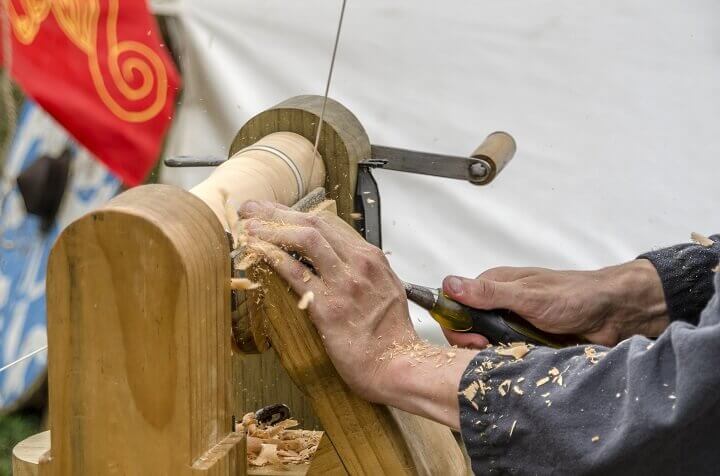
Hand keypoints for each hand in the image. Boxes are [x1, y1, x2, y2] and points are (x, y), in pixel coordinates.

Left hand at [239, 200, 417, 402]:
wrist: (399, 365)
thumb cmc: (391, 337)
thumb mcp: (386, 291)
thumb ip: (363, 274)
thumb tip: (336, 266)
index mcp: (371, 259)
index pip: (330, 222)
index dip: (297, 213)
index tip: (276, 211)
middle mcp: (359, 264)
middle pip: (314, 222)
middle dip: (279, 211)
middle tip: (252, 208)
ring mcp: (344, 283)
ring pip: (305, 238)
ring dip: (272, 228)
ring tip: (249, 226)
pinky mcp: (328, 307)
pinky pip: (295, 273)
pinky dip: (273, 257)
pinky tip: (257, 251)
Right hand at [442, 260, 668, 347]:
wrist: (615, 314)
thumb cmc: (575, 296)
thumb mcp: (527, 295)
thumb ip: (488, 293)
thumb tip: (449, 284)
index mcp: (494, 285)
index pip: (456, 306)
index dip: (458, 326)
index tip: (473, 340)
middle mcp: (500, 303)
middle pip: (469, 329)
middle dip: (476, 344)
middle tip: (493, 350)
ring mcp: (514, 323)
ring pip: (489, 345)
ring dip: (498, 354)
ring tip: (516, 355)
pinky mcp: (528, 341)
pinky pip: (510, 354)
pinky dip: (515, 359)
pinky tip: (524, 361)